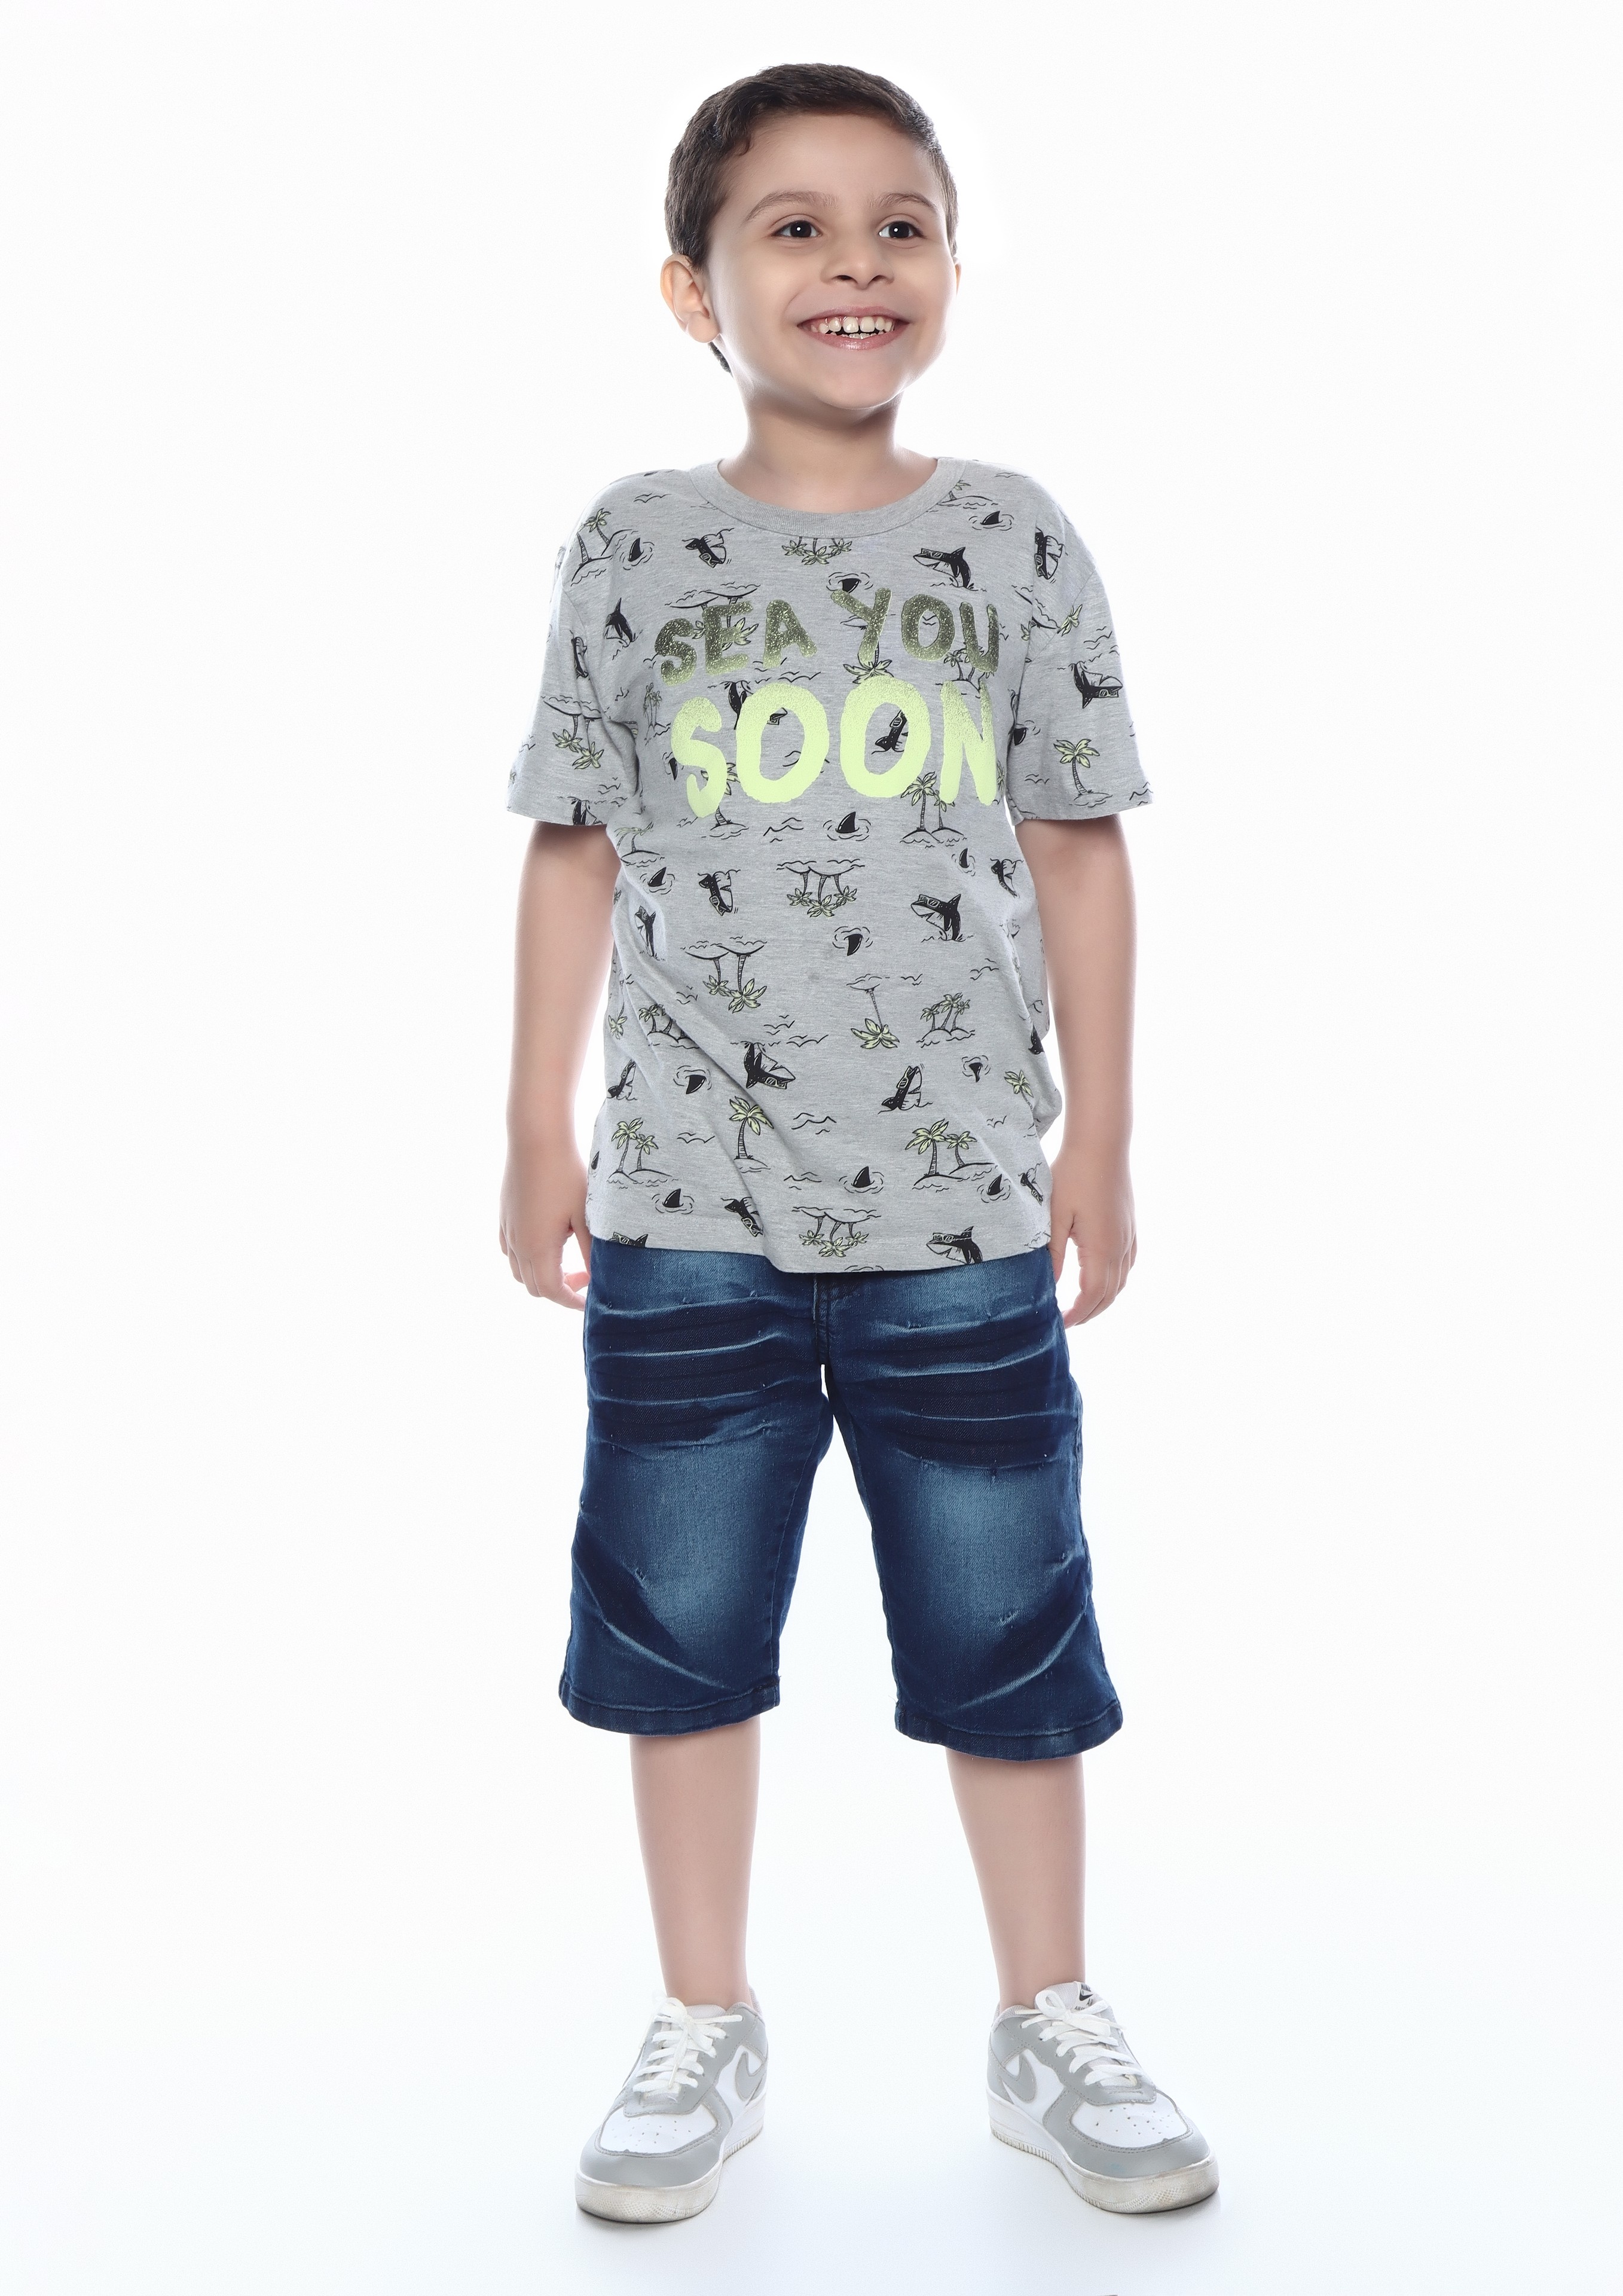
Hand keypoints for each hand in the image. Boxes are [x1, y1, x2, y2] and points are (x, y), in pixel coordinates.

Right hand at [499, 1137, 590, 1308]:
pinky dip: (527, 1259)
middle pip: (534, 1286)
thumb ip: (592, 1251)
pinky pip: (510, 1251)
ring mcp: (508, 1230)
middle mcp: (517, 1245)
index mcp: (538, 1249)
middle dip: (560, 1290)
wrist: (536, 1140)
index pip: (552, 1292)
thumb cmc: (566, 1176)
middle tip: (586, 1276)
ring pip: (519, 1271)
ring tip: (567, 1261)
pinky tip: (546, 1243)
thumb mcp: (587, 1216)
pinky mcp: (504, 1216)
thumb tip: (601, 1279)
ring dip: (542, 1275)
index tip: (590, 1300)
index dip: (572, 1302)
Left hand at [1047, 1141, 1136, 1327]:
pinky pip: (1127, 1265)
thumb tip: (1050, 1285)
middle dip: (1089, 1313)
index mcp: (1101, 1248)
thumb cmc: (1074, 1175)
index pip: (1092, 1295)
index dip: (1077, 1314)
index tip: (1060, 1324)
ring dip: (1103, 1299)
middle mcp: (1121, 1247)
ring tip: (1081, 1307)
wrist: (1102, 1144)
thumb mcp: (1055, 1215)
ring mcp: (1129, 1237)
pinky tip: (1101, 1280)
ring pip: (1121, 1282)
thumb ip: (1053, 1252)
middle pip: (1109, 1294)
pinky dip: (1114, 1281)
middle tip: (1067, 1322)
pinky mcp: (1131, 1227)